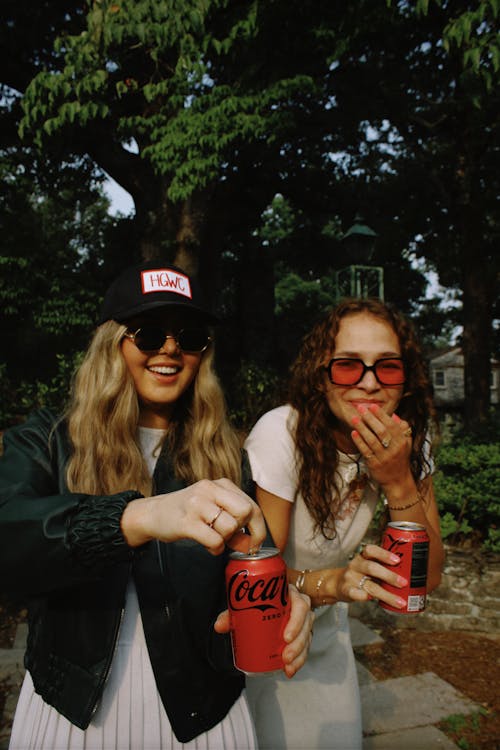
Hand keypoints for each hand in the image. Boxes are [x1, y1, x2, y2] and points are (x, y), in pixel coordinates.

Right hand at [121, 478, 265, 554]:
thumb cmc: (187, 511)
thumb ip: (233, 515)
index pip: (251, 505)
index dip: (259, 528)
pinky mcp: (187, 522)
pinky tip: (208, 546)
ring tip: (214, 539)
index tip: (256, 543)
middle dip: (243, 531)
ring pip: (230, 527)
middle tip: (232, 539)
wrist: (153, 513)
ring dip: (226, 540)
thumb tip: (253, 540)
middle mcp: (210, 490)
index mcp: (221, 484)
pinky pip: (215, 540)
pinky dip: (216, 549)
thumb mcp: (212, 503)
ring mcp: (197, 504)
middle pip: (245, 512)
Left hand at [214, 586, 313, 677]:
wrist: (263, 600)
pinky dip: (299, 660)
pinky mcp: (302, 633)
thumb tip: (219, 626)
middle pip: (306, 624)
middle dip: (298, 643)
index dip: (296, 621)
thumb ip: (232, 614)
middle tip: (285, 657)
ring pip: (307, 636)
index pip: (300, 604)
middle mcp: (299, 606)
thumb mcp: (245, 605)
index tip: (285, 637)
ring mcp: (302, 620)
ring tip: (287, 666)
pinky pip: (305, 647)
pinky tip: (290, 671)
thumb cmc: (257, 600)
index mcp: (289, 593)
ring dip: (299, 654)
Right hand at [334, 543, 407, 609]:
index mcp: (362, 556)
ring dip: (386, 594)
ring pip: (369, 585)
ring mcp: (350, 578)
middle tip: (404, 583)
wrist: (337, 584)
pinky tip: (374, 601)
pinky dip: (364, 596)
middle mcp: (356, 565)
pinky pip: (355, 593)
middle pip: (372, 568)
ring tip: (400, 602)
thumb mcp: (368, 566)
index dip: (384, 554)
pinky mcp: (346, 590)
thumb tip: (410, 573)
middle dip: (389, 576)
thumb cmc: (360, 575)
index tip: (398, 560)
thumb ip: (382, 567)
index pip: (371, 550)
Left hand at [350, 405, 412, 486]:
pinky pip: (366, 451)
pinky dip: (359, 441)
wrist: (398, 481)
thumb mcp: (406, 444)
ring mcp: (384, 458)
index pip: (391, 425)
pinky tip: (354, 433)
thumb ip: (403, 429)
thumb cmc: (400, 459)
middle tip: (360, 408)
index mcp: (402, 442)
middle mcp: (394, 449)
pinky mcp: (374, 465)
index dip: (381, 415)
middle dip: (370, 418)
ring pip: (372, 440)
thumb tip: (394, 415)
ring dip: (362, 428)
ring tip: (354, 418)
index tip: (372, 406)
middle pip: (381, 431)